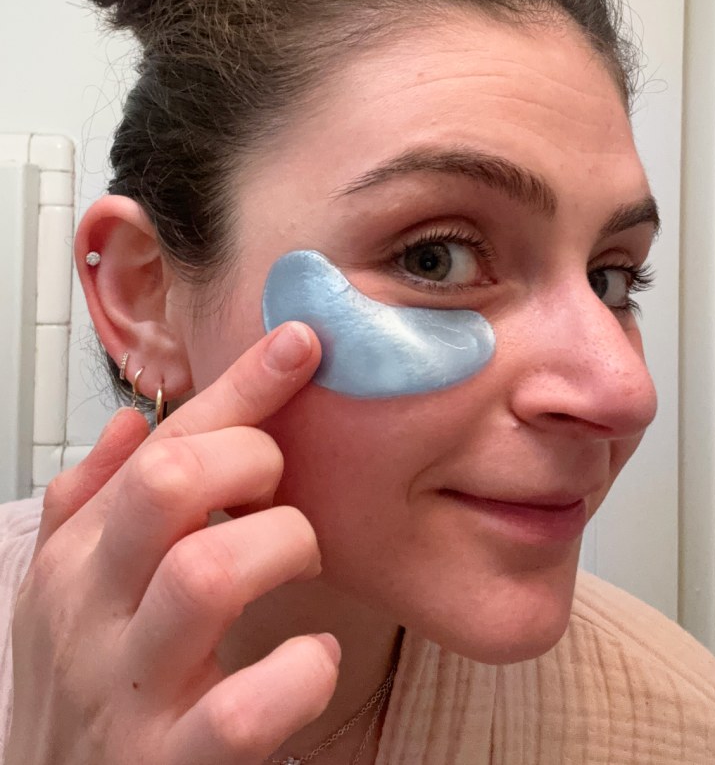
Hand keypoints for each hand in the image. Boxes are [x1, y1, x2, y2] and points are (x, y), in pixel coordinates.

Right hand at [7, 322, 339, 764]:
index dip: (240, 388)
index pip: (159, 446)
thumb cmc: (81, 693)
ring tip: (299, 559)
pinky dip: (301, 669)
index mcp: (75, 562)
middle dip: (251, 461)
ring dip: (282, 546)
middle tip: (279, 491)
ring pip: (208, 573)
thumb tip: (132, 421)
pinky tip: (312, 657)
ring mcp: (131, 695)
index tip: (302, 343)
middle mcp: (92, 617)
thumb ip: (92, 504)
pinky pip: (246, 707)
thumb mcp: (65, 592)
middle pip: (170, 485)